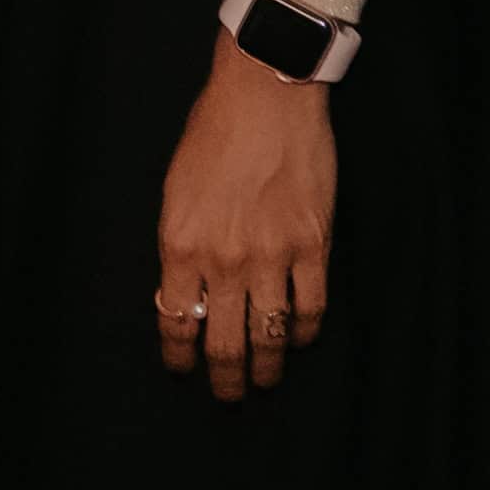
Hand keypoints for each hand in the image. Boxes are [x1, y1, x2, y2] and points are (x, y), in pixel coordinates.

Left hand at [152, 39, 335, 402]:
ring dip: (267, 367)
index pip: (175, 320)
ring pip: (269, 334)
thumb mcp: (176, 192)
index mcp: (180, 244)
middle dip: (223, 378)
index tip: (181, 370)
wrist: (264, 94)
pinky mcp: (313, 245)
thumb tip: (187, 292)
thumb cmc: (213, 133)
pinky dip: (304, 331)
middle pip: (223, 341)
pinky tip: (299, 339)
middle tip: (227, 396)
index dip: (179, 355)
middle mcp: (224, 258)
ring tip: (265, 382)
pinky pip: (311, 307)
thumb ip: (182, 246)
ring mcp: (272, 255)